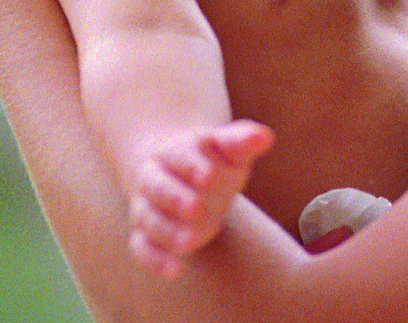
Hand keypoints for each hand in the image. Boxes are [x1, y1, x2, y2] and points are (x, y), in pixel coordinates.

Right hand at [127, 120, 274, 277]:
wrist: (175, 175)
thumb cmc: (209, 162)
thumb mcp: (226, 149)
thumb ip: (241, 142)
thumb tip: (265, 136)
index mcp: (173, 152)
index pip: (179, 156)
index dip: (192, 166)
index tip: (210, 175)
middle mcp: (153, 179)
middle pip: (157, 187)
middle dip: (175, 198)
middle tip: (196, 208)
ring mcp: (147, 208)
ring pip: (149, 219)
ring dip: (166, 232)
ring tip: (189, 243)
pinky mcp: (147, 236)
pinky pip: (142, 248)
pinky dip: (154, 260)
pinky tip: (175, 270)